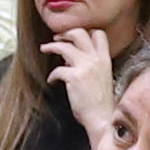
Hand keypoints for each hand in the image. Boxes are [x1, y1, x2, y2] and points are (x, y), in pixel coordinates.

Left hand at [48, 24, 125, 141]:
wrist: (103, 118)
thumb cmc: (101, 104)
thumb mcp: (102, 79)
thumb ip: (91, 66)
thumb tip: (71, 61)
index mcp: (105, 60)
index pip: (98, 34)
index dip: (85, 31)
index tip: (74, 36)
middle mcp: (96, 60)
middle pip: (80, 33)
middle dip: (65, 32)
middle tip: (57, 37)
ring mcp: (86, 67)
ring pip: (65, 46)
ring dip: (52, 46)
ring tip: (44, 49)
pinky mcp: (74, 77)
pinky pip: (57, 70)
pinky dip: (52, 75)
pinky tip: (51, 81)